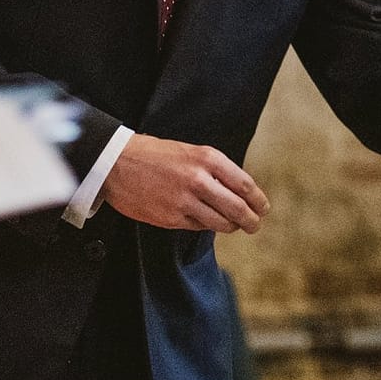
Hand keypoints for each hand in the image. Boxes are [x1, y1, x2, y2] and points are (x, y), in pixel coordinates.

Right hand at [102, 133, 269, 232]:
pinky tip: (206, 221)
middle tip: (255, 225)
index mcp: (208, 159)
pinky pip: (198, 227)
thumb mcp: (192, 152)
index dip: (258, 200)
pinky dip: (206, 226)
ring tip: (235, 226)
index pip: (245, 185)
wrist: (117, 162)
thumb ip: (217, 171)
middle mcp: (198, 179)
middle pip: (237, 208)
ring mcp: (183, 201)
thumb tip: (242, 193)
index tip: (263, 208)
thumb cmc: (158, 156)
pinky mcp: (169, 218)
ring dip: (231, 227)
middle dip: (251, 221)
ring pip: (220, 223)